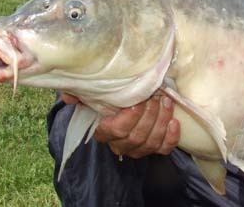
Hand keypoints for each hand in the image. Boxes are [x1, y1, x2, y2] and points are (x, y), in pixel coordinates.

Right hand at [61, 93, 179, 157]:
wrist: (119, 104)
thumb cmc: (105, 99)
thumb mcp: (90, 94)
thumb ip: (79, 94)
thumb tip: (69, 95)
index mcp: (103, 131)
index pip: (117, 130)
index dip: (131, 117)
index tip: (139, 100)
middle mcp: (120, 144)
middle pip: (137, 136)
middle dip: (150, 115)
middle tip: (156, 95)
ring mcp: (137, 148)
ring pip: (151, 142)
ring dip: (161, 121)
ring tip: (166, 101)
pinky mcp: (154, 148)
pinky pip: (164, 148)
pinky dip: (171, 137)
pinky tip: (174, 122)